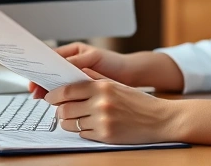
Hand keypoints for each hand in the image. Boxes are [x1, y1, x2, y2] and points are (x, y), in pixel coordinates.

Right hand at [29, 42, 130, 97]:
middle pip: (52, 72)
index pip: (51, 58)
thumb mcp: (93, 58)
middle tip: (35, 91)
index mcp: (73, 52)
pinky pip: (67, 92)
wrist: (130, 74)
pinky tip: (57, 102)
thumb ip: (77, 62)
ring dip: (50, 90)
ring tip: (43, 98)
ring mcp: (76, 76)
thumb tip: (61, 67)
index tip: (34, 76)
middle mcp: (72, 63)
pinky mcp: (82, 89)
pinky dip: (61, 97)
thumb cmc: (113, 62)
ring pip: (58, 83)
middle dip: (42, 81)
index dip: (41, 67)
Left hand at [45, 69, 179, 143]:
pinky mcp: (106, 136)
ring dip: (67, 121)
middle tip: (60, 109)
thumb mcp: (117, 84)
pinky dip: (81, 130)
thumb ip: (95, 79)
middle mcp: (101, 103)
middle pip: (65, 108)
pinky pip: (83, 134)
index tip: (50, 96)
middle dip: (59, 109)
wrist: (160, 119)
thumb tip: (73, 75)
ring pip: (71, 123)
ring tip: (72, 118)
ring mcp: (103, 121)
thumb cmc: (139, 101)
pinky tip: (87, 125)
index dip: (54, 94)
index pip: (68, 90)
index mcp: (102, 86)